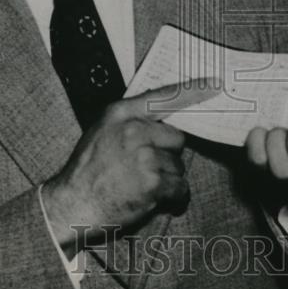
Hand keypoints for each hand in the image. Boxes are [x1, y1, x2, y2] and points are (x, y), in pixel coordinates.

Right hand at [41, 82, 213, 256]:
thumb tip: (161, 120)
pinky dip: (174, 196)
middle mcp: (133, 130)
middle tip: (149, 166)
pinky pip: (180, 186)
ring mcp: (144, 156)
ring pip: (178, 164)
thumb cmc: (87, 169)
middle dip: (168, 153)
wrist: (72, 203)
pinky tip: (158, 198)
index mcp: (120, 113)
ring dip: (168, 177)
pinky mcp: (152, 183)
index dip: (193, 90)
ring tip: (144, 185)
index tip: (215, 85)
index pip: (163, 96)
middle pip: (176, 137)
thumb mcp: (101, 130)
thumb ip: (129, 120)